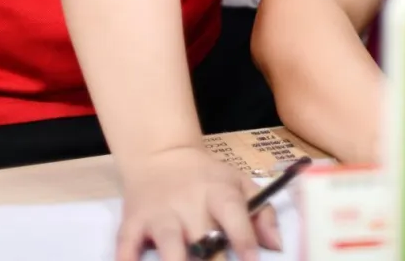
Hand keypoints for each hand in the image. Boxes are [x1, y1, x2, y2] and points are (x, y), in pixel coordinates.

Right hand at [115, 145, 279, 260]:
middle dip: (210, 259)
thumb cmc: (207, 178)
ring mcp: (159, 212)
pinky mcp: (133, 221)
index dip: (243, 237)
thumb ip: (261, 212)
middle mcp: (188, 202)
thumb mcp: (238, 183)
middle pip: (201, 235)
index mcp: (217, 191)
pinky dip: (127, 259)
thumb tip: (277, 245)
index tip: (251, 260)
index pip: (232, 212)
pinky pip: (127, 243)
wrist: (161, 154)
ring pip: (167, 240)